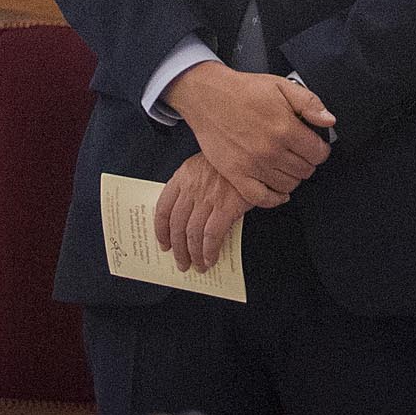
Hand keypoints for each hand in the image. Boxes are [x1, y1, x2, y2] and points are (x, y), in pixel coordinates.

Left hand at [152, 154, 250, 273]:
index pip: (163, 208)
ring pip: (192, 234)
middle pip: (177, 225)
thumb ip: (193, 184)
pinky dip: (209, 251)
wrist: (254, 149)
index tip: (164, 243)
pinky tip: (210, 258)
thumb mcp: (206, 163)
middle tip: (182, 261)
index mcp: (184, 175)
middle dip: (178, 249)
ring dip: (193, 254)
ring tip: (197, 265)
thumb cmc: (232, 158)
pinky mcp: (226, 206)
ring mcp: (208, 197)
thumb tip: (187, 215)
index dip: (161, 230)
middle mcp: (192, 187)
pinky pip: (211, 236)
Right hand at [163, 62, 334, 205]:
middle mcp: (270, 150)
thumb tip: (329, 120)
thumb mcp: (282, 86)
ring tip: (286, 164)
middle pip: (305, 171)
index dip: (320, 149)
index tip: (315, 146)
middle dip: (307, 162)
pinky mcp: (236, 174)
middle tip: (298, 152)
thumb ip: (309, 102)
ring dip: (292, 177)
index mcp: (285, 128)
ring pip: (288, 185)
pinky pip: (261, 198)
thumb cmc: (244, 91)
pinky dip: (273, 198)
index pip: (318, 153)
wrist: (209, 97)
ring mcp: (253, 165)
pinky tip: (277, 190)